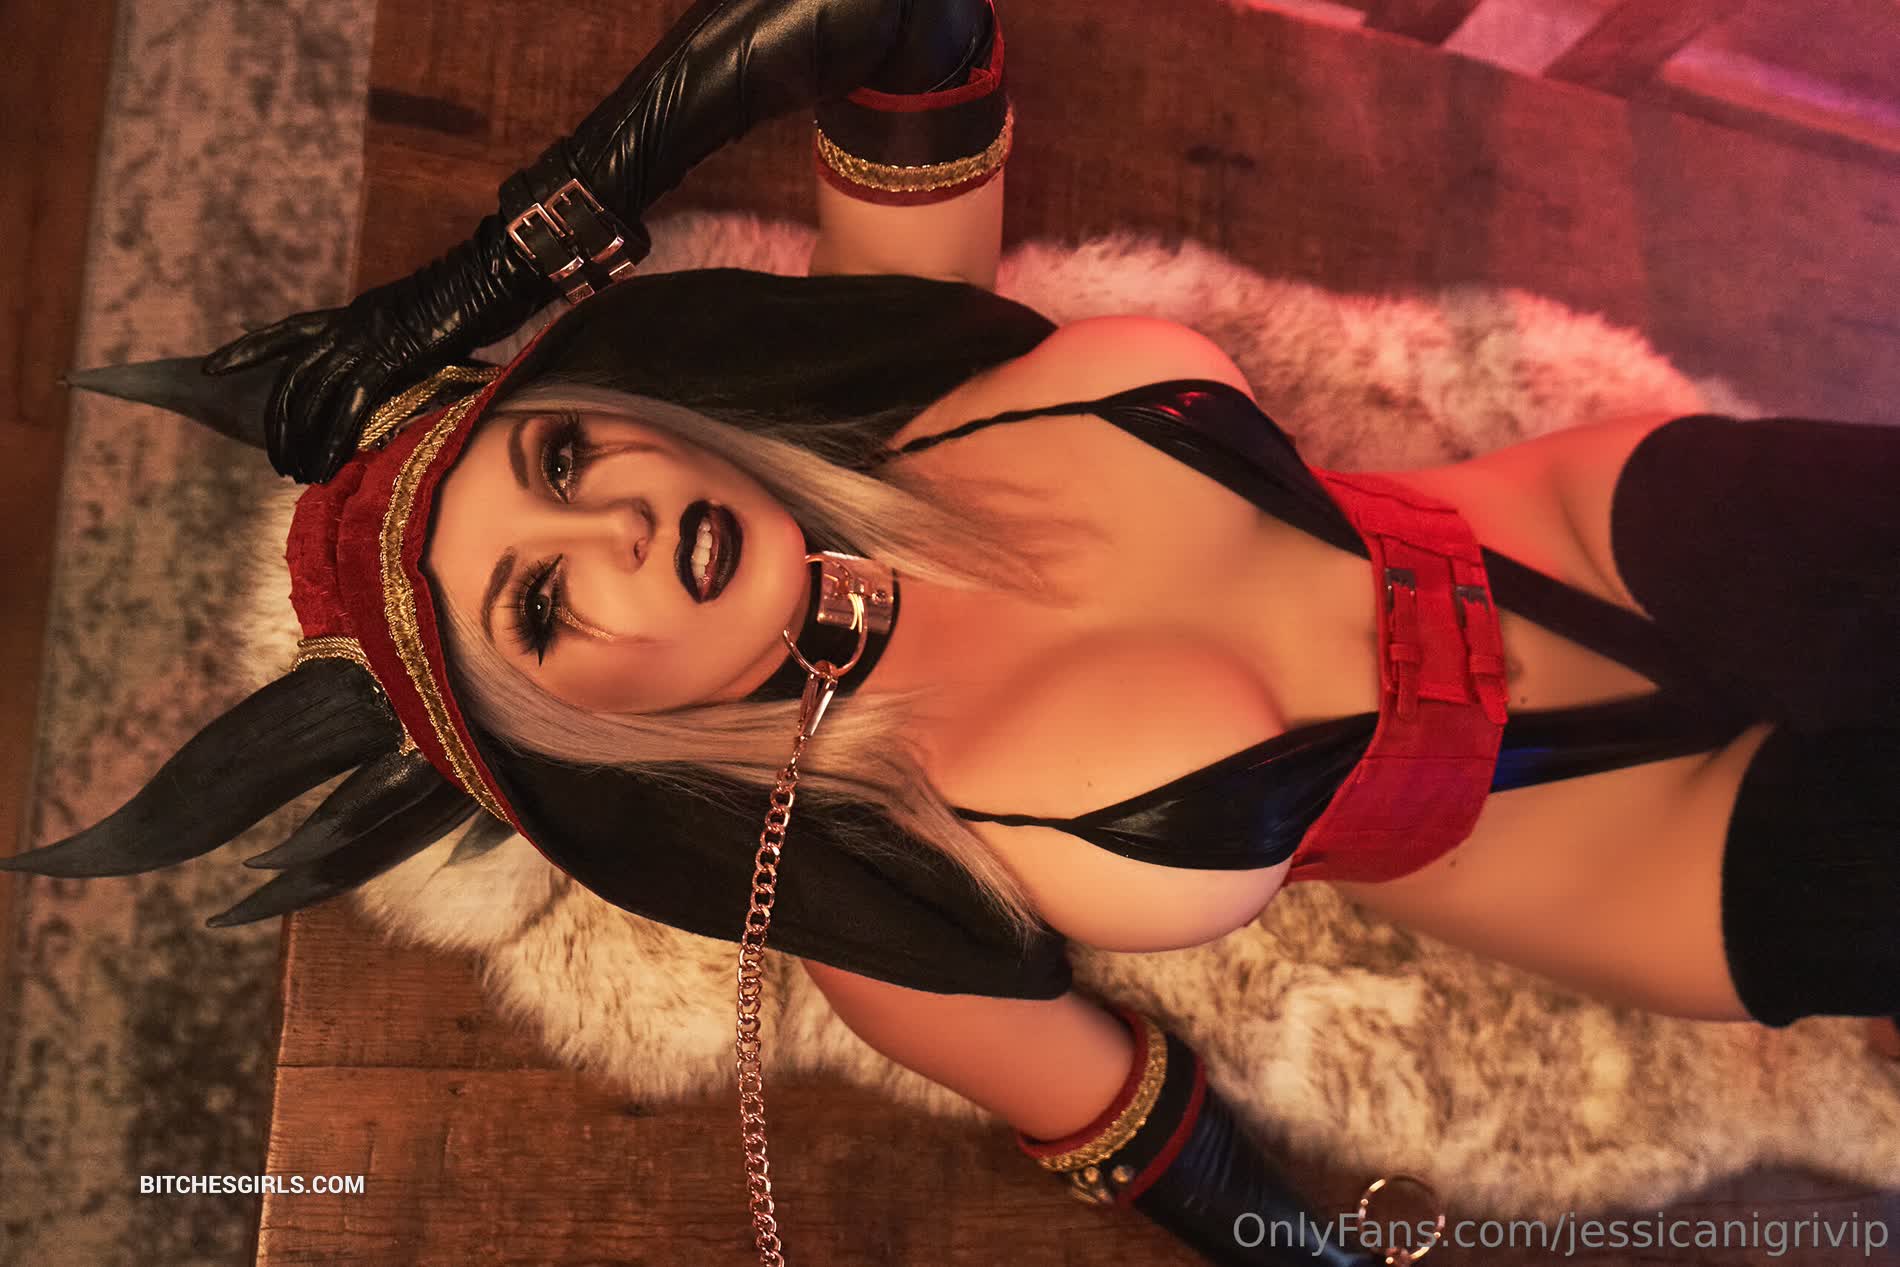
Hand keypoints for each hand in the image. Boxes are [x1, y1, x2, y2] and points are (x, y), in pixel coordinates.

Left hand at [203, 213, 549, 482]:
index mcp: (350, 315)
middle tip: (274, 458)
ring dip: (300, 439)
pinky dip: (333, 441)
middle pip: (292, 378)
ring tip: (295, 472)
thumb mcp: (417, 325)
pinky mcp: (386, 362)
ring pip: (313, 397)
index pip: (284, 333)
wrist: (483, 283)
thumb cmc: (463, 302)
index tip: (211, 367)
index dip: (246, 350)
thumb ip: (394, 349)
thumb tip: (391, 381)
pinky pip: (349, 410)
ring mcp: (363, 343)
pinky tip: (324, 466)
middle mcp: (346, 327)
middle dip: (276, 422)